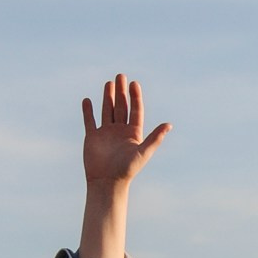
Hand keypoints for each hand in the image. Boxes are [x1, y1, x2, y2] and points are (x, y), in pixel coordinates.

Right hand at [82, 74, 170, 193]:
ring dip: (108, 97)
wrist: (107, 182)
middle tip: (121, 76)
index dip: (135, 96)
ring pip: (107, 110)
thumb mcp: (143, 152)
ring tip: (109, 83)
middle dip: (121, 92)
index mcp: (133, 133)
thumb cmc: (127, 170)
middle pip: (121, 107)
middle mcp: (120, 131)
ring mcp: (106, 133)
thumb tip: (169, 125)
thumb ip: (155, 138)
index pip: (135, 110)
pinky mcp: (92, 137)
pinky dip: (88, 111)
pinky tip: (87, 100)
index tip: (134, 83)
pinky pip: (90, 120)